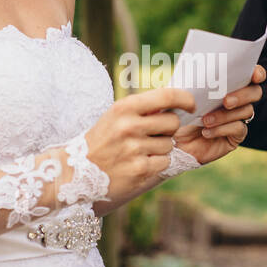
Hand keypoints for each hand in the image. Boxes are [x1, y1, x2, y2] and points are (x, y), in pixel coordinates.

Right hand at [83, 85, 196, 204]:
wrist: (75, 171)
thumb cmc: (101, 140)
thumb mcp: (116, 116)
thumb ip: (143, 109)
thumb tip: (179, 102)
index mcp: (124, 107)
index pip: (167, 95)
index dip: (185, 99)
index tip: (191, 105)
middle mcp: (130, 126)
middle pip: (172, 122)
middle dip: (168, 129)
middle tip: (151, 134)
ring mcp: (135, 150)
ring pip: (169, 145)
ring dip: (160, 149)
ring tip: (138, 151)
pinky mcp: (139, 170)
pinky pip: (164, 162)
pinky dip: (156, 164)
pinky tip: (137, 163)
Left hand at [170, 64, 264, 165]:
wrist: (175, 141)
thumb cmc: (179, 113)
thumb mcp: (184, 95)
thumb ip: (196, 81)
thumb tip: (200, 69)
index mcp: (228, 84)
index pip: (251, 74)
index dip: (257, 73)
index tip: (254, 76)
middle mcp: (238, 99)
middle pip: (255, 92)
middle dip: (242, 95)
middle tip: (226, 101)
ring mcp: (239, 117)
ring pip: (246, 111)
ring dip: (225, 115)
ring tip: (205, 120)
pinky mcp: (236, 135)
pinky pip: (238, 128)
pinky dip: (222, 129)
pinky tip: (206, 132)